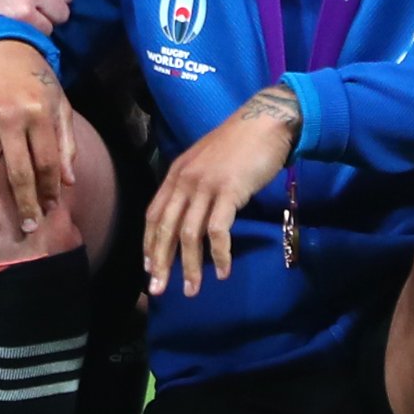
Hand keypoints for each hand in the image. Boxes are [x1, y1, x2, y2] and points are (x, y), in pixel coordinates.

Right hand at [0, 38, 79, 236]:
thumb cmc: (35, 77)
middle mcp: (10, 117)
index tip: (50, 208)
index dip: (50, 190)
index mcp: (39, 113)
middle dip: (25, 205)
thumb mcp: (60, 102)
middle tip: (27, 228)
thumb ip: (66, 142)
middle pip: (19, 172)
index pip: (47, 163)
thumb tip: (67, 182)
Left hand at [141, 92, 301, 296]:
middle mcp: (185, 180)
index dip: (149, 244)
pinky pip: (218, 231)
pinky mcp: (229, 191)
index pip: (153, 214)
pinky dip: (219, 255)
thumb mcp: (206, 162)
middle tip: (158, 290)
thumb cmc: (239, 143)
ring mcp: (206, 186)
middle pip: (165, 228)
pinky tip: (223, 271)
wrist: (265, 122)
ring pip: (189, 234)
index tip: (149, 268)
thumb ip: (194, 184)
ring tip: (192, 290)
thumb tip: (189, 214)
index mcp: (177, 174)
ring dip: (190, 267)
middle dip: (161, 263)